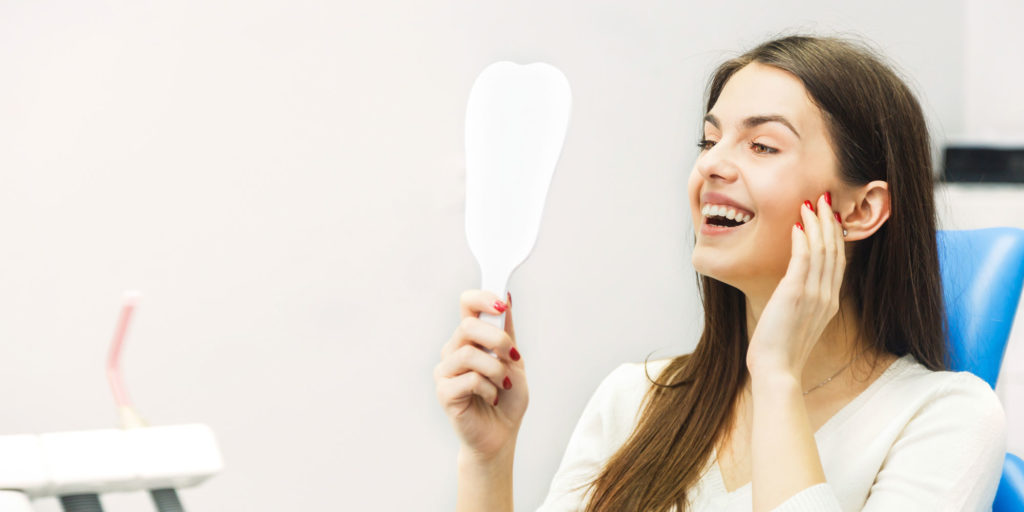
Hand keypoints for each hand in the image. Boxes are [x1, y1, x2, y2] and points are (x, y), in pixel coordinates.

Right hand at [434, 290, 528, 459]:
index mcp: (470, 339)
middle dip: (497, 340)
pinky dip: (489, 389)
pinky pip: (469, 379)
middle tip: (512, 357)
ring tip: (503, 385)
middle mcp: (453, 350)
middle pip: (468, 326)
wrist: (501, 434)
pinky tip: (492, 398)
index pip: (466, 304)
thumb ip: (506, 333)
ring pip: (469, 353)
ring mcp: (445, 371)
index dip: (482, 298)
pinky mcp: (444, 392)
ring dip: (495, 370)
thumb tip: (506, 298)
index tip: (501, 305)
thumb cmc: (506, 398)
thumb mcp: (513, 361)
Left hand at [746, 192, 845, 378]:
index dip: (835, 236)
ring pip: (821, 250)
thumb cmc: (780, 350)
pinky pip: (803, 259)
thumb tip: (791, 288)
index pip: (837, 262)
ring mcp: (814, 295)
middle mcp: (827, 296)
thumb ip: (801, 302)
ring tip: (810, 203)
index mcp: (829, 303)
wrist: (777, 370)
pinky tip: (797, 225)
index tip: (829, 216)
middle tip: (824, 200)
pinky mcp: (796, 294)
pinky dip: (802, 239)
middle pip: (834, 251)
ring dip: (816, 224)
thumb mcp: (797, 322)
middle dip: (829, 222)